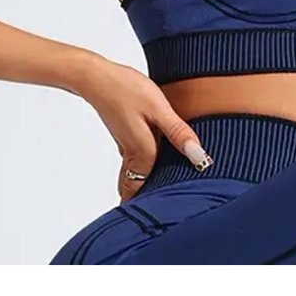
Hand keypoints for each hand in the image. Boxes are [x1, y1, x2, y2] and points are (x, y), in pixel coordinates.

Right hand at [77, 57, 212, 201]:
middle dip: (151, 202)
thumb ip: (178, 133)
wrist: (96, 78)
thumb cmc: (127, 89)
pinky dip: (147, 169)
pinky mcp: (126, 137)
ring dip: (149, 186)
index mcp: (143, 153)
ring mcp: (127, 147)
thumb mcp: (159, 108)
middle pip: (140, 190)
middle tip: (172, 212)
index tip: (171, 217)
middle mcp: (134, 155)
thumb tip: (199, 157)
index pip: (150, 192)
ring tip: (168, 194)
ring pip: (138, 177)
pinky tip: (162, 161)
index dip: (159, 206)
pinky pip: (137, 162)